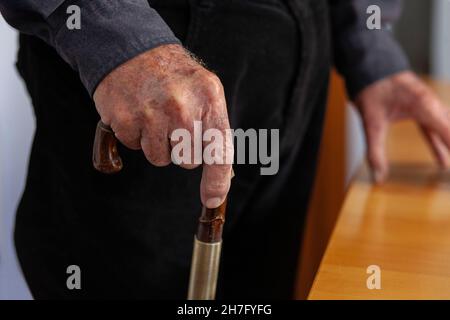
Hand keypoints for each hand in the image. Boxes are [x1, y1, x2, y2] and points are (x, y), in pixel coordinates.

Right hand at [93, 44, 232, 207]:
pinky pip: (135, 148)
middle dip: (182, 149)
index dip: (217, 181)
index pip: (219, 152)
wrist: (131, 48)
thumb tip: (223, 175)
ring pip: (160, 159)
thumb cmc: (173, 76)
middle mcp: (183, 108)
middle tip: (174, 122)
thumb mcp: (205, 91)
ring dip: (158, 144)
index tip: (212, 199)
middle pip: (188, 160)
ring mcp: (153, 114)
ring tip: (155, 115)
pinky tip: (138, 112)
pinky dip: (136, 136)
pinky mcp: (126, 120)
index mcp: (210, 99)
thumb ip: (214, 128)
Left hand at [354, 71, 449, 182]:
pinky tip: (442, 157)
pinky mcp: (421, 105)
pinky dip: (440, 141)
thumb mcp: (371, 123)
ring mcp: (427, 103)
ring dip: (448, 145)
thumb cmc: (371, 89)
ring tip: (448, 167)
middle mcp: (431, 103)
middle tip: (449, 172)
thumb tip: (378, 177)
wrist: (368, 64)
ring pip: (446, 127)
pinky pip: (436, 126)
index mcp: (424, 106)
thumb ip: (375, 151)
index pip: (449, 133)